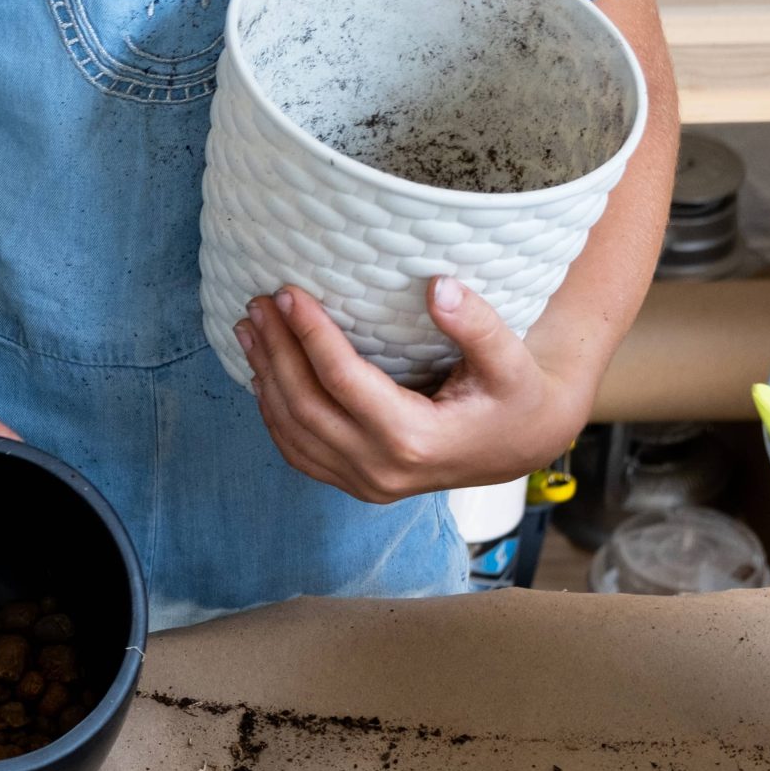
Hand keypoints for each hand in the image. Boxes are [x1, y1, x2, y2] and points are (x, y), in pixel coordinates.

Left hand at [234, 280, 590, 503]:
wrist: (518, 445)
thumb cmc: (514, 396)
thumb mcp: (510, 360)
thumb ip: (477, 324)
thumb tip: (438, 286)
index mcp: (413, 438)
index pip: (342, 379)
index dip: (310, 333)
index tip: (287, 293)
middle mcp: (381, 468)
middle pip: (306, 405)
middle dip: (276, 351)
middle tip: (258, 305)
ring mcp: (365, 483)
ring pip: (293, 432)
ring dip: (265, 379)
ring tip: (250, 330)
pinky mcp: (357, 484)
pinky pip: (300, 453)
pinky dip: (274, 414)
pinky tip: (263, 374)